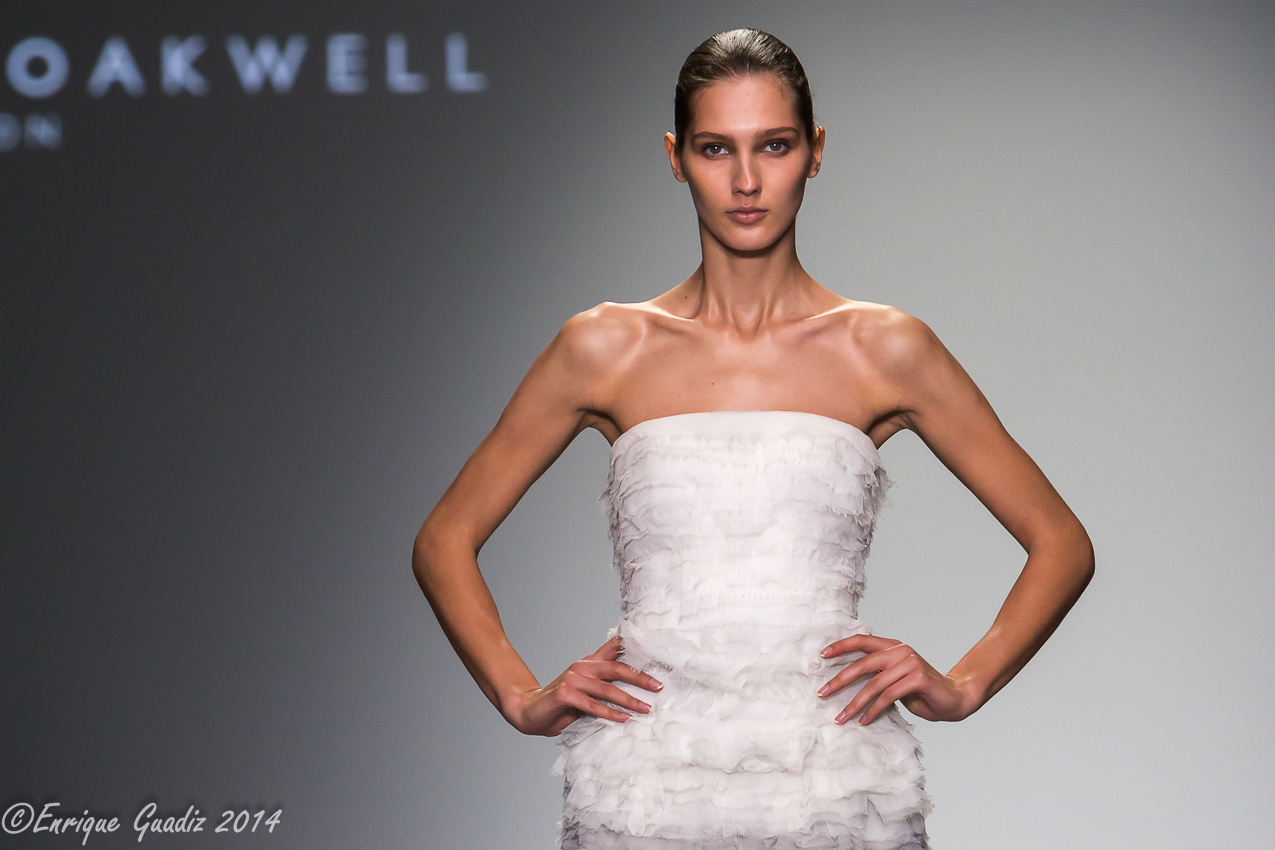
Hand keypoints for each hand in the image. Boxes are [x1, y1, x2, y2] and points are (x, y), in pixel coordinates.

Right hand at [503, 635, 663, 736]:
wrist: (529, 711)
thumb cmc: (563, 703)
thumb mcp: (587, 689)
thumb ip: (606, 683)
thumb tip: (637, 685)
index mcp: (589, 663)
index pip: (615, 651)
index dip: (635, 650)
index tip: (656, 654)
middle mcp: (582, 667)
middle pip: (616, 668)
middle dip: (639, 678)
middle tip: (658, 687)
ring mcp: (573, 680)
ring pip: (607, 688)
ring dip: (628, 699)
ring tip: (645, 708)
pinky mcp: (565, 695)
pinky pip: (592, 705)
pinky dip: (609, 713)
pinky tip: (623, 719)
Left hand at [817, 634, 979, 724]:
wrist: (954, 699)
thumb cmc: (921, 691)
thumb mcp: (895, 679)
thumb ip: (877, 674)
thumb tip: (845, 681)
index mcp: (892, 646)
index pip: (862, 641)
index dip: (841, 646)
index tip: (821, 655)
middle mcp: (900, 651)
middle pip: (863, 663)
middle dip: (840, 680)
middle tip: (823, 693)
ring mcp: (909, 663)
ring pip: (874, 684)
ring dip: (855, 703)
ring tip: (841, 717)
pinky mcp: (917, 678)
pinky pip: (888, 696)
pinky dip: (873, 710)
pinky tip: (864, 721)